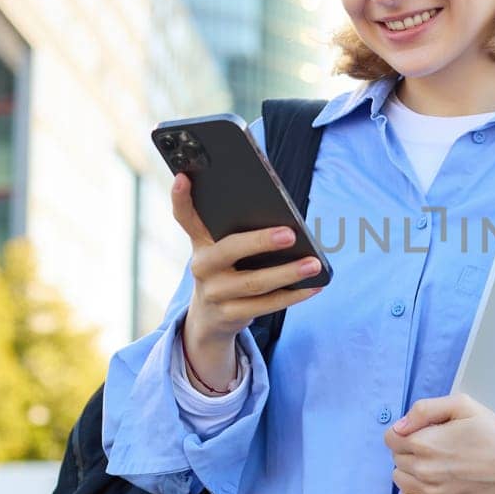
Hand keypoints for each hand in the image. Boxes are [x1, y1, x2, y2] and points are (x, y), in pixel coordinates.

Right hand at [171, 173, 321, 380]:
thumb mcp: (224, 249)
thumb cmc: (228, 269)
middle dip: (261, 241)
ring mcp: (213, 293)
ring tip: (313, 264)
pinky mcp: (229, 315)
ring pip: (254, 283)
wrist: (210, 317)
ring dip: (288, 273)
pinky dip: (293, 295)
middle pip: (229, 250)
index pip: (185, 216)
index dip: (180, 197)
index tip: (184, 176)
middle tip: (291, 234)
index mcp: (200, 242)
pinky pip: (265, 305)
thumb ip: (241, 231)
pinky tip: (314, 286)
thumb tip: (287, 224)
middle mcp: (201, 266)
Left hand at [383, 393, 494, 493]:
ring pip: (400, 480)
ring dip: (411, 472)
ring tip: (437, 465)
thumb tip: (400, 427)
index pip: (390, 438)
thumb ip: (424, 409)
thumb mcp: (461, 404)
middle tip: (437, 447)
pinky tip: (427, 487)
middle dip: (410, 450)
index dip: (406, 431)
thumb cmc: (491, 432)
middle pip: (396, 458)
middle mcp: (424, 470)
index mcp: (425, 443)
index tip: (424, 432)